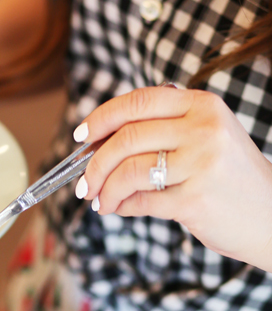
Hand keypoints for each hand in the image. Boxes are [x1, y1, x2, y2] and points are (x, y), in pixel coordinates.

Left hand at [73, 86, 271, 271]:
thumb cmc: (229, 177)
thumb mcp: (207, 136)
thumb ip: (164, 129)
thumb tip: (99, 141)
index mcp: (203, 106)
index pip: (139, 101)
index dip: (102, 118)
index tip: (81, 136)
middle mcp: (204, 129)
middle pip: (126, 137)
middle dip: (94, 163)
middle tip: (84, 183)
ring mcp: (201, 164)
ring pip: (128, 171)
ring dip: (104, 189)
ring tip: (99, 201)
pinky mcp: (194, 200)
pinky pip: (140, 201)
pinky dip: (121, 206)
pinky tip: (119, 209)